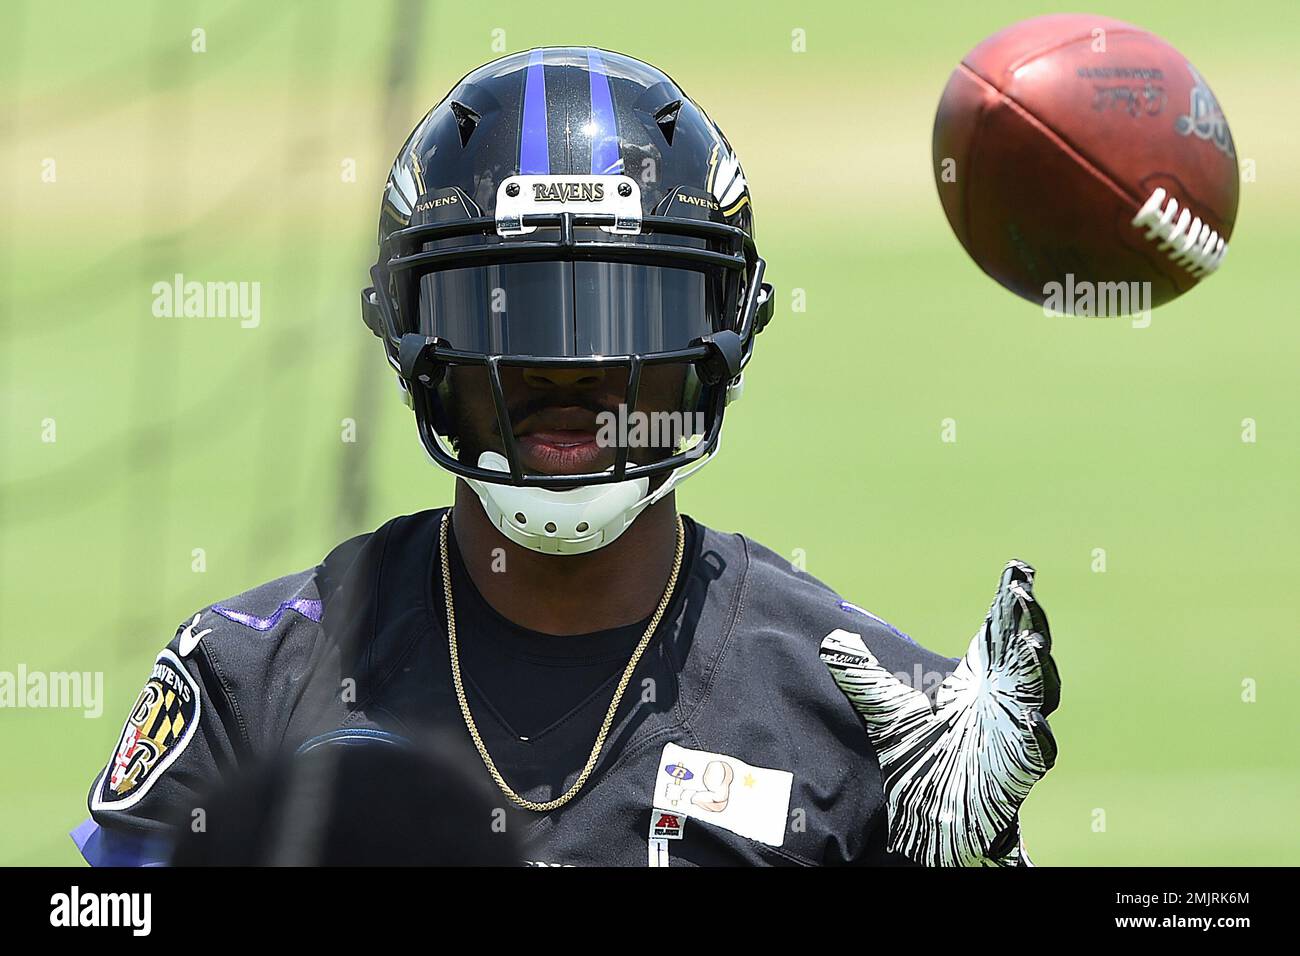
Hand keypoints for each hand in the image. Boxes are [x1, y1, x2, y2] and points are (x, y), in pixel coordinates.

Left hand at [819, 560, 1059, 865]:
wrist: (930, 813)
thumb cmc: (920, 753)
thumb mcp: (887, 708)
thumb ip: (864, 675)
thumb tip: (830, 642)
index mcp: (984, 675)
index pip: (1002, 628)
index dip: (1013, 600)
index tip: (1018, 568)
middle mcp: (1008, 697)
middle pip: (1027, 652)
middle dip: (1030, 623)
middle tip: (1023, 596)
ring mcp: (1018, 730)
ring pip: (1039, 695)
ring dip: (1040, 670)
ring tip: (1033, 641)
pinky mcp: (1019, 768)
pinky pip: (1036, 749)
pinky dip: (1037, 734)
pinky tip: (1032, 720)